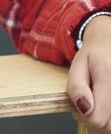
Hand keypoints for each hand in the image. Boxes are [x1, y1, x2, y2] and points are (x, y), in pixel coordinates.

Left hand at [68, 15, 110, 131]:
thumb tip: (84, 109)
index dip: (83, 116)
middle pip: (109, 126)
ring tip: (101, 102)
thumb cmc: (95, 56)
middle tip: (90, 103)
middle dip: (97, 119)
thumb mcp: (77, 66)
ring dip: (108, 119)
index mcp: (107, 76)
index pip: (97, 118)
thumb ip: (76, 87)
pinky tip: (108, 103)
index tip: (79, 105)